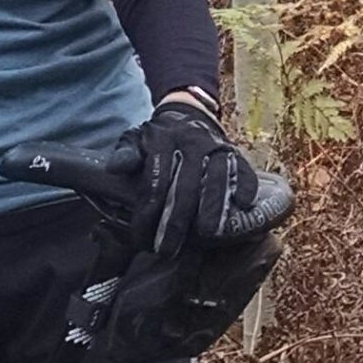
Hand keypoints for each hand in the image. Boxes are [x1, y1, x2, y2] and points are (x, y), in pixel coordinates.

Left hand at [120, 96, 264, 258]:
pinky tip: (243, 206)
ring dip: (212, 208)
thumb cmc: (157, 138)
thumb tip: (116, 168)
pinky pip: (243, 169)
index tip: (142, 239)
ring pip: (216, 178)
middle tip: (168, 250)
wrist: (187, 112)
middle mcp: (190, 142)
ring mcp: (215, 145)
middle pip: (185, 186)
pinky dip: (246, 186)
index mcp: (162, 140)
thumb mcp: (135, 139)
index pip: (154, 181)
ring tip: (207, 235)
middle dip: (176, 222)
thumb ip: (125, 153)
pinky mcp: (234, 151)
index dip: (147, 214)